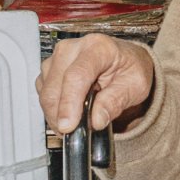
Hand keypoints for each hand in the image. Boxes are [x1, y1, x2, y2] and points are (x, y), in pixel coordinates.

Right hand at [36, 35, 155, 143]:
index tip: (68, 126)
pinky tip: (70, 112)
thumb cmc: (130, 70)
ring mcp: (57, 57)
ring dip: (57, 115)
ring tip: (78, 120)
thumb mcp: (136, 86)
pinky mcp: (49, 69)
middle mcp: (73, 48)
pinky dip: (53, 110)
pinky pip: (43, 95)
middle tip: (77, 132)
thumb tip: (96, 120)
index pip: (77, 76)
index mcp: (98, 47)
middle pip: (55, 87)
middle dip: (62, 116)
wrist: (124, 61)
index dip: (69, 103)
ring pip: (46, 93)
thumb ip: (116, 101)